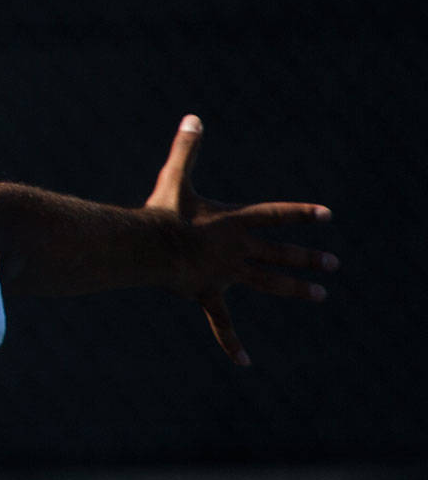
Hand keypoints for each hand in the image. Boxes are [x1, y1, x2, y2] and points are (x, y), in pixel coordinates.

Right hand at [144, 114, 336, 365]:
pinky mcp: (207, 293)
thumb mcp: (176, 178)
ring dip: (295, 288)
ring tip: (320, 295)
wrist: (148, 246)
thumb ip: (187, 150)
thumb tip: (193, 118)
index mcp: (235, 221)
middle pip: (280, 253)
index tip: (326, 215)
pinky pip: (222, 322)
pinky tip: (246, 361)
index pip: (276, 215)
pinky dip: (232, 342)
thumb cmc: (161, 212)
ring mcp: (226, 274)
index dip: (302, 214)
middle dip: (308, 257)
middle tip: (332, 263)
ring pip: (268, 282)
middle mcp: (238, 249)